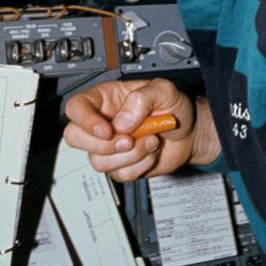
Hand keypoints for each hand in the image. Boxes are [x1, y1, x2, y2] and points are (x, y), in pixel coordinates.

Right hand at [63, 78, 219, 182]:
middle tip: (130, 139)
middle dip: (104, 144)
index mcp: (106, 98)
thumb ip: (142, 99)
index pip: (76, 107)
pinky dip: (139, 166)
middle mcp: (102, 122)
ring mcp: (108, 146)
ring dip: (130, 155)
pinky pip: (119, 174)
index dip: (85, 120)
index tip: (107, 130)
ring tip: (150, 140)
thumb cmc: (174, 106)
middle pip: (75, 138)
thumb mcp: (164, 91)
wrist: (189, 132)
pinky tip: (150, 152)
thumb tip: (121, 122)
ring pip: (98, 161)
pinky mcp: (119, 165)